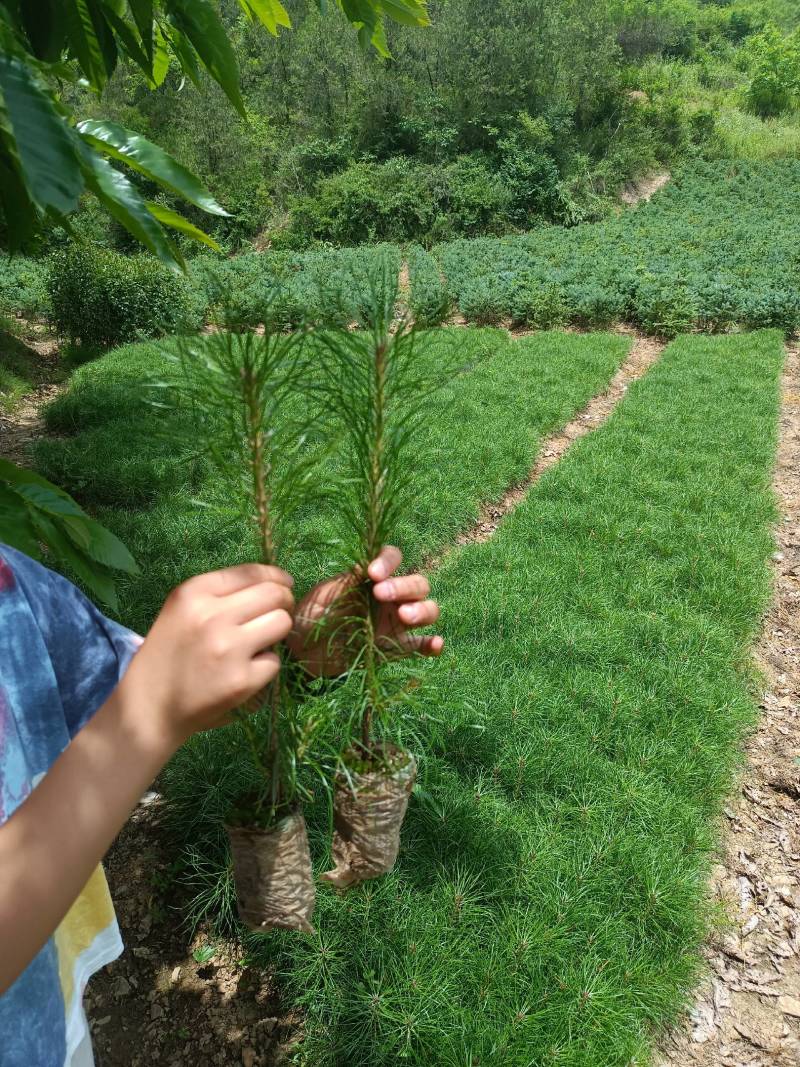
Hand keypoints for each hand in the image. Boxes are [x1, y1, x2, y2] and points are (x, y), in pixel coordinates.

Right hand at [121, 563, 294, 745]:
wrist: (146, 709)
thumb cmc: (166, 656)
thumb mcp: (180, 611)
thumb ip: (219, 595)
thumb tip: (275, 583)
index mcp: (193, 593)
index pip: (250, 572)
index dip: (276, 577)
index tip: (285, 584)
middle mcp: (212, 615)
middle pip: (275, 594)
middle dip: (283, 603)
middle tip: (276, 616)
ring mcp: (229, 648)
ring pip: (282, 623)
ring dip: (276, 633)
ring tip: (257, 644)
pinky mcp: (242, 680)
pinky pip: (275, 661)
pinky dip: (265, 667)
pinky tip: (244, 672)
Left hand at [286, 546, 442, 676]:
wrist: (302, 651)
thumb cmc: (311, 615)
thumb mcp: (324, 595)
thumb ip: (346, 583)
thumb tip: (364, 566)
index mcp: (372, 577)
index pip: (394, 558)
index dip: (389, 562)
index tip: (372, 573)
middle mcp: (391, 596)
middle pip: (417, 584)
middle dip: (404, 586)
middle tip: (381, 595)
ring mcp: (396, 622)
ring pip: (428, 609)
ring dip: (422, 609)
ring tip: (404, 616)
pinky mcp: (396, 647)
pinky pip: (420, 644)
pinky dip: (432, 644)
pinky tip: (435, 644)